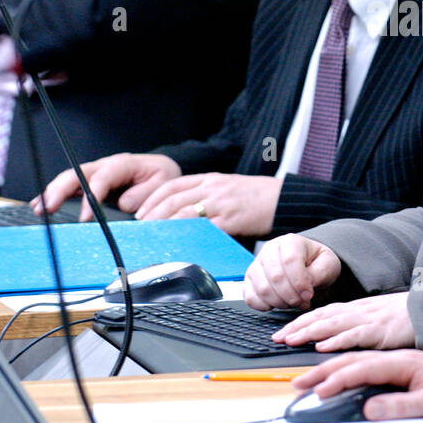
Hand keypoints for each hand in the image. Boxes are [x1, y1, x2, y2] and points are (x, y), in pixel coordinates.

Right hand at [36, 152, 180, 220]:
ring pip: (69, 178)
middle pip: (77, 174)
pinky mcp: (90, 181)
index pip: (102, 178)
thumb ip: (145, 193)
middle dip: (60, 190)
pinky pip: (70, 185)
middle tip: (48, 208)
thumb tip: (124, 204)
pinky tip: (42, 205)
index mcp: (123, 164)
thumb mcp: (163, 182)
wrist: (161, 169)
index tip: (85, 218)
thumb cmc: (161, 176)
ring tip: (39, 208)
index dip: (91, 196)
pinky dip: (55, 194)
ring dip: (52, 192)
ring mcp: (96, 172)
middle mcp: (105, 165)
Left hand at [135, 172, 280, 235]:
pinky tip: (182, 244)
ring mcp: (222, 203)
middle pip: (174, 199)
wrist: (282, 199)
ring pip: (186, 212)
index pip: (173, 185)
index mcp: (209, 178)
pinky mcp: (232, 219)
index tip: (140, 213)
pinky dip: (191, 236)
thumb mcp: (225, 186)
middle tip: (142, 229)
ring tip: (156, 238)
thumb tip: (178, 211)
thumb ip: (204, 194)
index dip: (152, 199)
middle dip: (154, 215)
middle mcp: (212, 187)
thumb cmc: (253, 196)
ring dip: (166, 226)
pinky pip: (206, 228)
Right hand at [243, 234, 340, 310]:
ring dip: (280, 302)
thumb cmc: (317, 263)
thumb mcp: (328, 264)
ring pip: (262, 289)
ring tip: (294, 302)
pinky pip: (250, 298)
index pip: (289, 261)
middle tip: (303, 302)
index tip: (309, 295)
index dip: (300, 282)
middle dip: (291, 296)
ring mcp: (257, 265)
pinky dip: (265, 306)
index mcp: (290, 242)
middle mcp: (269, 250)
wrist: (308, 264)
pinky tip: (279, 304)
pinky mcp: (250, 280)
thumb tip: (305, 285)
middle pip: (275, 277)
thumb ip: (319, 273)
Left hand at [280, 292, 414, 351]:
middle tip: (278, 338)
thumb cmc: (403, 317)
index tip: (282, 332)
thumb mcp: (375, 318)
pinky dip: (338, 340)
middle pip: (322, 317)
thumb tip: (332, 339)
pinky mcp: (381, 331)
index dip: (300, 322)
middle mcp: (358, 311)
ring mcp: (369, 319)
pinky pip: (356, 335)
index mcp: (356, 309)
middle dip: (298, 327)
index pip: (322, 313)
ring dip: (310, 332)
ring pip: (333, 324)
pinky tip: (324, 346)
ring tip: (292, 340)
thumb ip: (355, 326)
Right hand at [290, 349, 422, 419]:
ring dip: (327, 365)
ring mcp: (394, 357)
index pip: (363, 369)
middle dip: (323, 371)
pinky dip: (340, 361)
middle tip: (299, 384)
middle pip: (352, 360)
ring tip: (306, 376)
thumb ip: (401, 407)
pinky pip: (361, 358)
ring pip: (354, 357)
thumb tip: (369, 410)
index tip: (321, 391)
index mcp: (403, 363)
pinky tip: (329, 368)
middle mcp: (395, 356)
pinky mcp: (394, 362)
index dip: (340, 379)